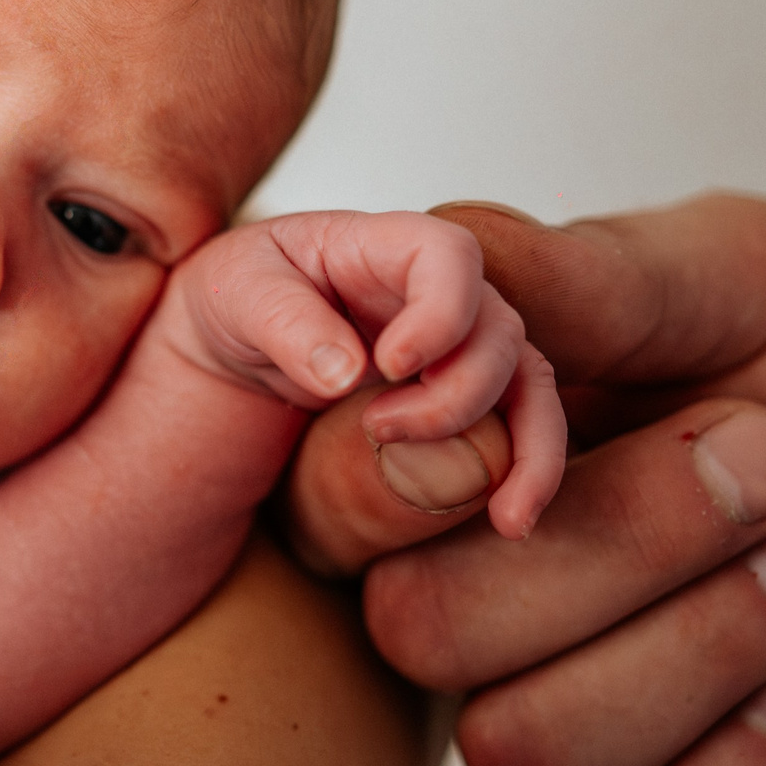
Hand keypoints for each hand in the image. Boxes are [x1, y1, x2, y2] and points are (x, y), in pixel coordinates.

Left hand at [169, 211, 565, 536]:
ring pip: (527, 382)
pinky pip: (520, 424)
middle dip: (452, 395)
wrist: (235, 339)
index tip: (389, 364)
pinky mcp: (458, 390)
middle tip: (378, 428)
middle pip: (496, 330)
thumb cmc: (240, 294)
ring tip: (501, 514)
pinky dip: (529, 470)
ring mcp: (458, 340)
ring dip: (524, 447)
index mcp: (385, 244)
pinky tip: (513, 521)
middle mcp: (440, 288)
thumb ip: (284, 321)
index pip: (449, 255)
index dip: (440, 311)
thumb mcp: (235, 291)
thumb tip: (347, 373)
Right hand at [282, 195, 765, 765]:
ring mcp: (589, 711)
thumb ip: (576, 275)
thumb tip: (436, 251)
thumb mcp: (733, 265)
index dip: (401, 479)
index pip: (331, 503)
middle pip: (422, 636)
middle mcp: (496, 595)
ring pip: (523, 758)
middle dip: (615, 546)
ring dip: (695, 651)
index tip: (525, 428)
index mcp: (467, 458)